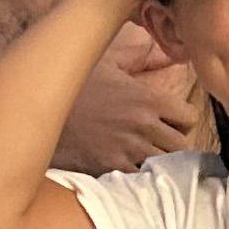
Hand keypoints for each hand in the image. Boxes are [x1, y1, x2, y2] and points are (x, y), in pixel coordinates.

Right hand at [59, 22, 209, 173]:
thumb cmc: (75, 86)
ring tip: (143, 158)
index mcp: (148, 97)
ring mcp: (129, 148)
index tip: (168, 122)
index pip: (188, 117)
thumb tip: (157, 49)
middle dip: (172, 144)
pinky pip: (140, 179)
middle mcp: (144, 124)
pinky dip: (138, 177)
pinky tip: (128, 170)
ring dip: (157, 163)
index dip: (181, 121)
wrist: (39, 109)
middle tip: (156, 143)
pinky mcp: (111, 167)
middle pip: (180, 145)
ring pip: (164, 165)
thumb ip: (135, 58)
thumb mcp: (105, 62)